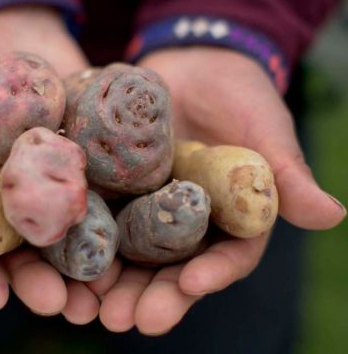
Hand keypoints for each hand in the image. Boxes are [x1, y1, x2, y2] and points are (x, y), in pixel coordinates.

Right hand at [0, 6, 102, 320]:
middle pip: (25, 250)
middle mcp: (15, 199)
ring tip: (102, 299)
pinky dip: (112, 228)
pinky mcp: (88, 170)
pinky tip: (130, 251)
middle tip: (63, 308)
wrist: (24, 38)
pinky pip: (100, 201)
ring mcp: (54, 187)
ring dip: (83, 271)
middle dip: (42, 281)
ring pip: (66, 237)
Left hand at [92, 46, 345, 334]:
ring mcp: (149, 207)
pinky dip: (85, 237)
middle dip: (151, 296)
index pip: (226, 255)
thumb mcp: (265, 129)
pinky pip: (100, 215)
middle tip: (127, 320)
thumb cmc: (239, 95)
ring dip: (111, 282)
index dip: (211, 273)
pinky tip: (65, 258)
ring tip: (92, 306)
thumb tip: (333, 215)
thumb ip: (286, 173)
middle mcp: (187, 223)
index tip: (191, 285)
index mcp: (230, 219)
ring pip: (130, 253)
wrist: (193, 65)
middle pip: (171, 269)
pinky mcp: (117, 187)